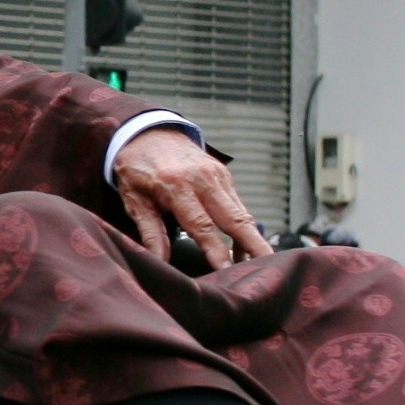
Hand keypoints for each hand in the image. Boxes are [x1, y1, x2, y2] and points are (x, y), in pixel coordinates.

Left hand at [110, 129, 269, 270]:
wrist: (148, 133)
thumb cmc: (138, 169)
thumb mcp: (135, 201)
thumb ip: (150, 233)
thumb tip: (160, 264)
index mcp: (176, 186)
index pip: (201, 225)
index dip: (216, 251)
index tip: (226, 272)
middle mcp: (203, 179)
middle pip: (235, 218)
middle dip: (254, 245)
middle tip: (269, 268)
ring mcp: (217, 176)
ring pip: (242, 213)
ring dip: (253, 240)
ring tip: (261, 266)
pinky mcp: (224, 176)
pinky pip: (238, 206)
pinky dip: (243, 228)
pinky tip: (242, 251)